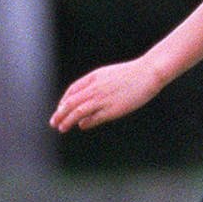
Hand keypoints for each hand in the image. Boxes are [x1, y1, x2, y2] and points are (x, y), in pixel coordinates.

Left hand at [49, 58, 165, 131]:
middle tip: (53, 123)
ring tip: (61, 128)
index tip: (60, 110)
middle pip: (70, 103)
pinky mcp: (112, 109)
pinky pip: (93, 118)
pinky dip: (85, 123)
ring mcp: (103, 99)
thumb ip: (95, 86)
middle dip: (59, 114)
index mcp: (94, 78)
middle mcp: (95, 88)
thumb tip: (88, 95)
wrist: (148, 73)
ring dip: (67, 121)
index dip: (63, 102)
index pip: (72, 91)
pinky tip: (82, 126)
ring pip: (77, 111)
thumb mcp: (109, 75)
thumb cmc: (131, 75)